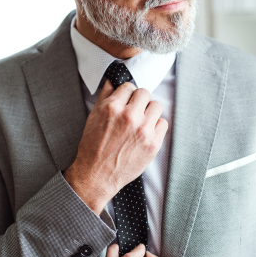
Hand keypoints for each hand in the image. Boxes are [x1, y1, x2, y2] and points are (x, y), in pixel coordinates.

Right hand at [63, 80, 167, 213]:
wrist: (97, 175)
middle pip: (144, 93)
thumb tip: (113, 81)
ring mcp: (143, 130)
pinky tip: (146, 133)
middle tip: (133, 111)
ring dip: (149, 112)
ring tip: (141, 122)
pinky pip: (163, 124)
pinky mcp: (153, 144)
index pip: (128, 86)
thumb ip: (104, 96)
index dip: (126, 95)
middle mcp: (129, 116)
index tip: (126, 102)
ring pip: (157, 105)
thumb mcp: (93, 117)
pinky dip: (156, 127)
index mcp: (112, 107)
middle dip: (139, 101)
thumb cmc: (92, 147)